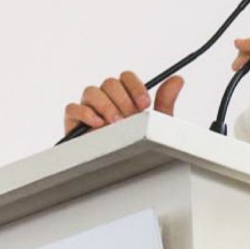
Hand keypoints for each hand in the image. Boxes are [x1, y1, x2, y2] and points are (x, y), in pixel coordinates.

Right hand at [63, 70, 184, 133]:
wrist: (120, 170)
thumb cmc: (136, 144)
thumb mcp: (155, 123)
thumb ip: (164, 101)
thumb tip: (177, 79)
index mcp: (124, 96)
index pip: (125, 78)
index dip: (135, 87)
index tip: (144, 104)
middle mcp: (106, 99)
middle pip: (109, 82)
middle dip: (122, 100)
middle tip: (131, 117)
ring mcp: (88, 109)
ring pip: (91, 91)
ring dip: (106, 106)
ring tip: (116, 123)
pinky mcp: (73, 122)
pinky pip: (72, 108)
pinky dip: (84, 113)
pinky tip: (97, 124)